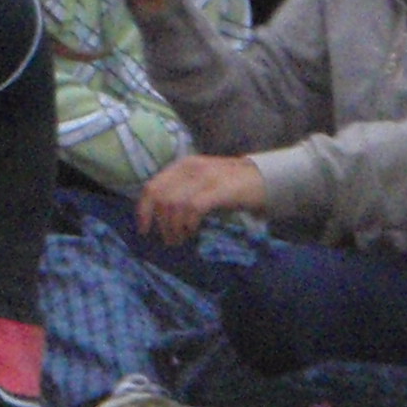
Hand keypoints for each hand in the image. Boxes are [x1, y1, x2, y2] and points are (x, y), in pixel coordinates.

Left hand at [137, 154, 266, 243]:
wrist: (262, 178)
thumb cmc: (229, 185)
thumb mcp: (201, 183)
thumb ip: (181, 191)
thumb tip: (160, 217)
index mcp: (182, 166)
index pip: (152, 187)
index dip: (144, 211)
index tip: (145, 230)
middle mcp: (190, 168)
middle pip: (161, 198)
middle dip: (162, 224)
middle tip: (171, 240)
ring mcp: (204, 177)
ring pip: (174, 204)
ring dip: (175, 227)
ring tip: (181, 239)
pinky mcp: (218, 189)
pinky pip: (193, 208)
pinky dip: (189, 222)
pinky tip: (193, 230)